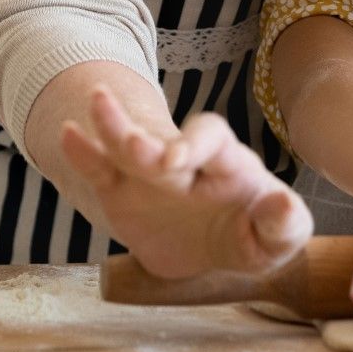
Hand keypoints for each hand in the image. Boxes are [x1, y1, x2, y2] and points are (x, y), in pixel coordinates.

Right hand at [57, 87, 310, 278]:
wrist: (211, 248)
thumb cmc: (252, 234)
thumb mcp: (276, 239)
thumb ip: (285, 225)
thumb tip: (281, 205)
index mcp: (226, 163)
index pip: (212, 138)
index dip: (195, 144)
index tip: (177, 162)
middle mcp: (184, 160)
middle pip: (163, 140)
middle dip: (149, 141)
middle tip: (134, 146)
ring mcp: (148, 174)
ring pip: (126, 144)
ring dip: (113, 125)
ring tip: (96, 103)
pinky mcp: (121, 192)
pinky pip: (99, 170)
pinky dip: (83, 153)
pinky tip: (68, 133)